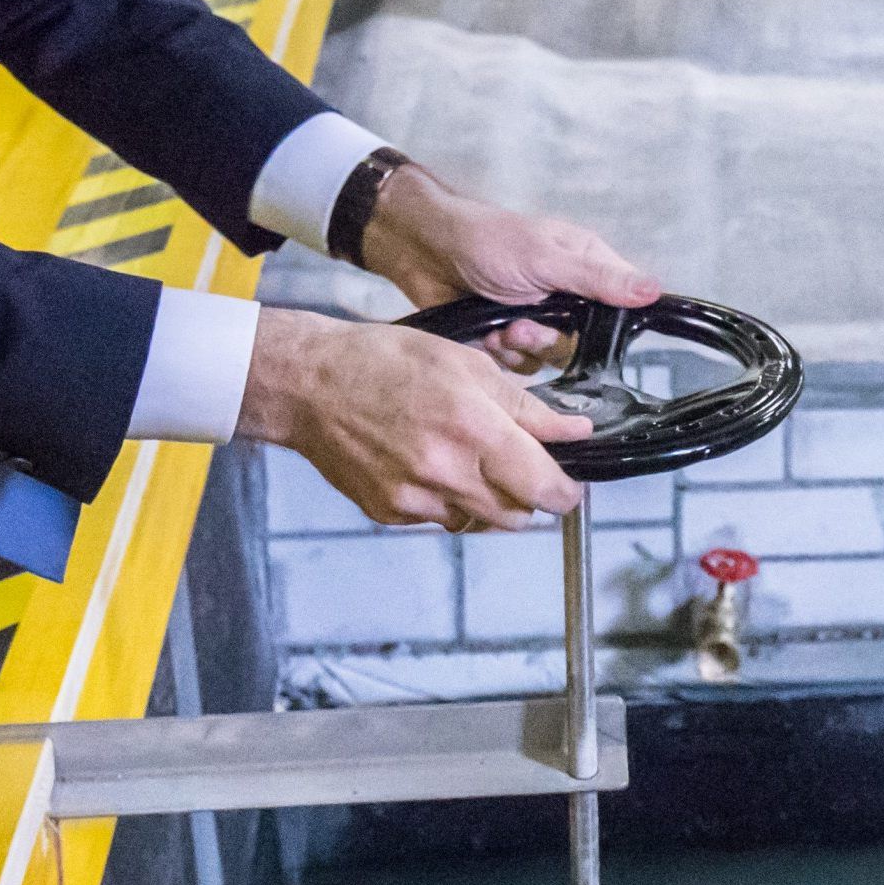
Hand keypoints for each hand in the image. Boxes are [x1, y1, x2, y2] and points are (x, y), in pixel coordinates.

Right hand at [242, 307, 586, 530]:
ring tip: (469, 461)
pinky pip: (439, 519)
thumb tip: (573, 430)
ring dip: (489, 502)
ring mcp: (416, 498)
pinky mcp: (390, 512)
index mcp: (474, 429)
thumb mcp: (466, 364)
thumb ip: (525, 405)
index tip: (568, 485)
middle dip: (529, 497)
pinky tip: (429, 465)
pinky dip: (446, 501)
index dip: (566, 491)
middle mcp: (447, 472)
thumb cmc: (383, 362)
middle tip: (520, 468)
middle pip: (518, 516)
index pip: (545, 488)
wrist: (310, 384)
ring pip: (480, 522)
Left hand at [359, 164, 658, 364]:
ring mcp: (537, 316)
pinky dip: (499, 354)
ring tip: (496, 326)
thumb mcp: (544, 257)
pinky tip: (483, 333)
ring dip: (520, 347)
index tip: (584, 330)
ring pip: (549, 358)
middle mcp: (566, 294)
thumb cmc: (483, 239)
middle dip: (548, 339)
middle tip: (521, 326)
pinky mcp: (507, 336)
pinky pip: (519, 366)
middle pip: (582, 342)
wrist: (424, 251)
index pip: (620, 305)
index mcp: (585, 265)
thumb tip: (653, 289)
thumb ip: (597, 278)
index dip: (608, 325)